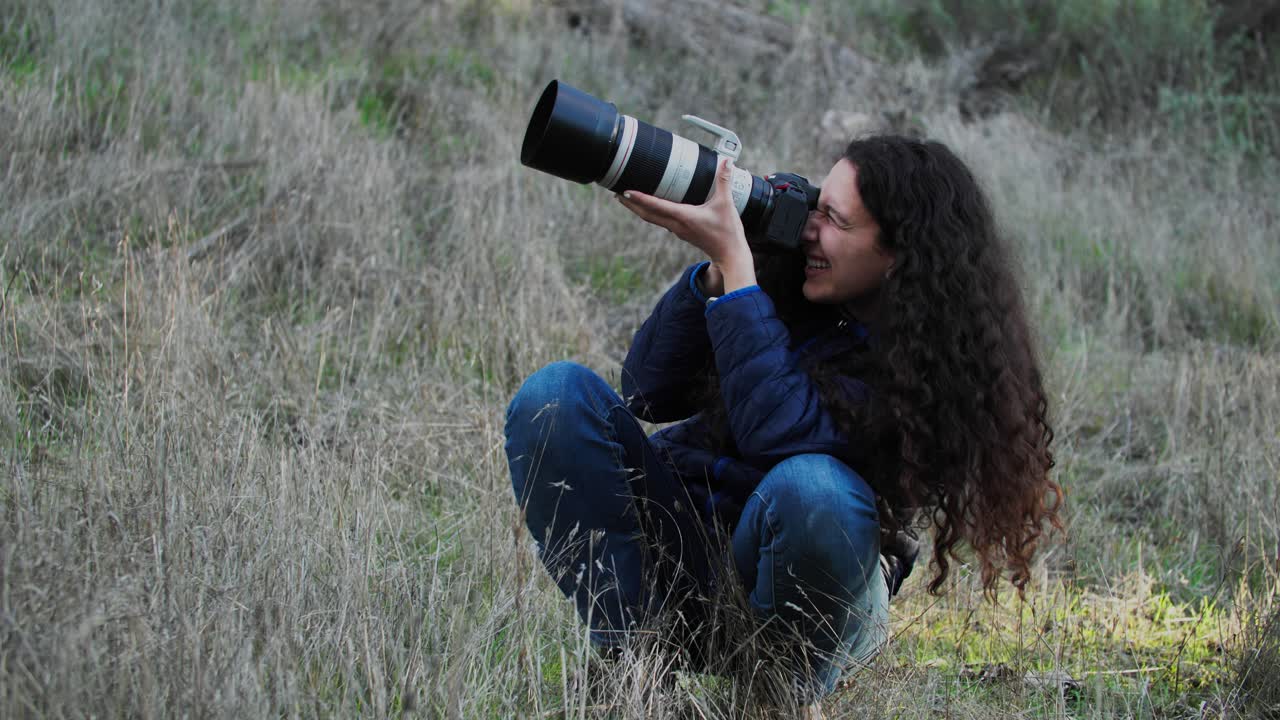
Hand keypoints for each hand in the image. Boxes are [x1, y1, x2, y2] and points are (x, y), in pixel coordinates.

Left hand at [616, 157, 755, 291]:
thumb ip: (724, 182)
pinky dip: (651, 212)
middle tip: (617, 192)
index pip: (656, 206)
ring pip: (652, 219)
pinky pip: (661, 220)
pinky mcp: (682, 232)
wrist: (729, 255)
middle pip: (647, 214)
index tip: (626, 191)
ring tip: (627, 198)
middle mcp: (676, 225)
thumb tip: (728, 161)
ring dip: (638, 209)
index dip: (640, 198)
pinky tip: (650, 206)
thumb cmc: (728, 232)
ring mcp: (678, 230)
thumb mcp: (726, 204)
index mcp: (683, 217)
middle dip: (631, 204)